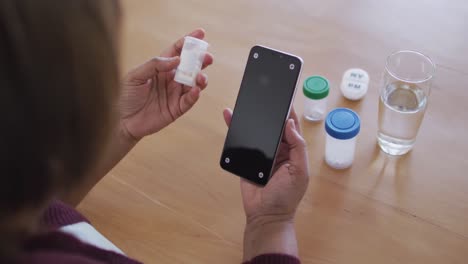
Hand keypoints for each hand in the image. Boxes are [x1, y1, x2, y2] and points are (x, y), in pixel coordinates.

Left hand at [120, 29, 213, 140]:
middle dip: (201, 60)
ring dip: (201, 78)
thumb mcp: (135, 75)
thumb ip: (155, 64)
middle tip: (208, 57)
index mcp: (160, 67)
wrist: (120, 120)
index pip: (177, 51)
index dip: (189, 42)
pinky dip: (194, 95)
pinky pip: (189, 100)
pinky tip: (195, 90)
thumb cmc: (124, 96)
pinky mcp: (176, 109)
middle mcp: (170, 79)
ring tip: (201, 77)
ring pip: (194, 83)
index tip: (201, 34)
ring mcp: (174, 94)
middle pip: (190, 66)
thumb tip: (177, 59)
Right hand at [223, 108, 309, 259]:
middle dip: (268, 110)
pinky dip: (234, 127)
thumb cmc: (286, 196)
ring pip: (256, 129)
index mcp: (292, 149)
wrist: (265, 215)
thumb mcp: (299, 171)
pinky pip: (241, 140)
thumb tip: (290, 124)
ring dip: (251, 116)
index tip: (284, 95)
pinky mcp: (246, 157)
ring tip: (246, 100)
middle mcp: (277, 148)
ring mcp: (261, 152)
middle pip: (272, 124)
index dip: (288, 110)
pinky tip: (229, 116)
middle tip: (263, 93)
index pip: (290, 126)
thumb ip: (298, 147)